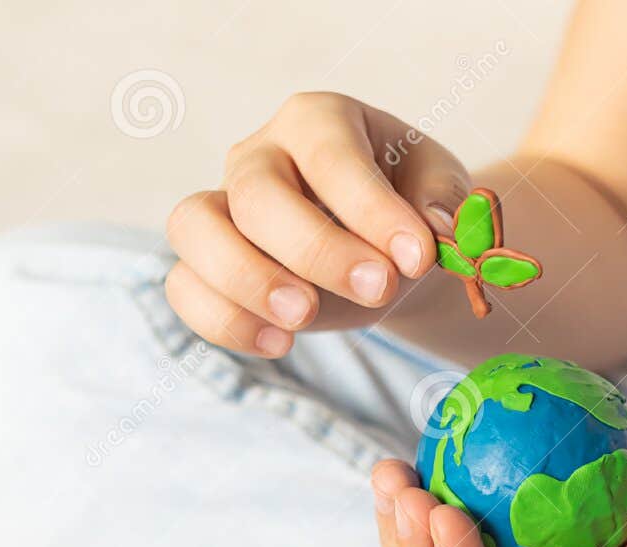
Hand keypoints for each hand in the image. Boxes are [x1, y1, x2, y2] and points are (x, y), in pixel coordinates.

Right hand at [165, 92, 470, 357]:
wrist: (379, 249)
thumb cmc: (406, 206)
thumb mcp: (438, 190)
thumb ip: (442, 200)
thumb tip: (436, 226)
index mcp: (317, 121)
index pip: (330, 156)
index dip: (372, 209)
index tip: (418, 259)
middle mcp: (257, 155)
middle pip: (257, 194)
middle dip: (315, 249)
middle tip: (375, 289)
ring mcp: (220, 207)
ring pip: (194, 227)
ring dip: (245, 281)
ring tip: (302, 322)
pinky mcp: (203, 263)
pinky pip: (184, 286)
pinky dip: (223, 321)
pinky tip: (280, 344)